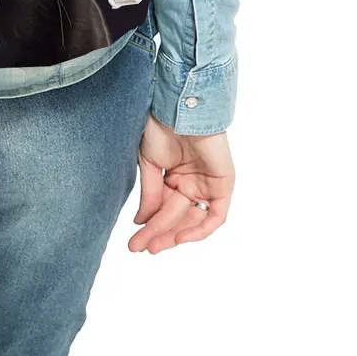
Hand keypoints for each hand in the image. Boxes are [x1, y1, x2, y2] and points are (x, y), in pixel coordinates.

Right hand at [129, 115, 233, 251]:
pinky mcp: (223, 184)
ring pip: (192, 220)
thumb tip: (141, 222)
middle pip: (176, 217)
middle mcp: (192, 183)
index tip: (133, 240)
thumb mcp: (149, 164)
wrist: (177, 108)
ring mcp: (208, 184)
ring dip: (173, 235)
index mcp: (175, 176)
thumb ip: (150, 195)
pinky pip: (215, 216)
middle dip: (158, 233)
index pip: (163, 209)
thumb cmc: (161, 127)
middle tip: (138, 247)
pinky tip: (179, 238)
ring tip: (153, 245)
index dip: (149, 225)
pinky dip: (199, 230)